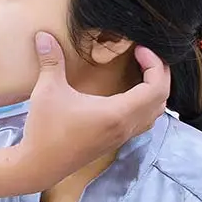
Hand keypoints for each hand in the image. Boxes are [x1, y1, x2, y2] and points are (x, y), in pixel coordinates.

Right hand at [0, 35, 169, 196]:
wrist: (40, 165)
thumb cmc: (45, 130)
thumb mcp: (47, 91)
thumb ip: (51, 61)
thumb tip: (44, 35)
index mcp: (117, 113)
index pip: (156, 87)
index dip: (155, 64)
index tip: (139, 49)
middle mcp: (125, 126)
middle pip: (162, 99)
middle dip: (159, 74)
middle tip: (145, 56)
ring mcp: (122, 136)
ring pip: (155, 113)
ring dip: (155, 91)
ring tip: (142, 72)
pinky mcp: (115, 141)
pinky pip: (143, 122)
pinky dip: (146, 104)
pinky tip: (128, 94)